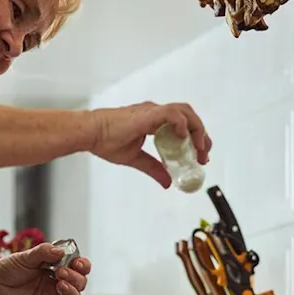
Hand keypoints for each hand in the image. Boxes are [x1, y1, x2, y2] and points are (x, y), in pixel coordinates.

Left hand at [0, 243, 91, 294]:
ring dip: (72, 291)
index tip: (77, 263)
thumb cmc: (8, 270)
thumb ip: (43, 252)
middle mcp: (58, 281)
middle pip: (80, 282)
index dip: (82, 264)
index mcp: (56, 266)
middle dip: (76, 277)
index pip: (78, 265)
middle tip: (61, 273)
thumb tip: (60, 251)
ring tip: (60, 285)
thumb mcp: (26, 257)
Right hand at [90, 102, 212, 187]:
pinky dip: (181, 124)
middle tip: (203, 155)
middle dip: (201, 135)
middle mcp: (155, 112)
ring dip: (196, 130)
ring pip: (185, 112)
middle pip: (189, 116)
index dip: (195, 139)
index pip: (183, 125)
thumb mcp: (135, 159)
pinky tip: (183, 137)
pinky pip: (171, 114)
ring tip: (198, 149)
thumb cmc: (105, 141)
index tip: (199, 157)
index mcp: (153, 120)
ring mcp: (152, 111)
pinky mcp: (147, 114)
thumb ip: (153, 168)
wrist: (90, 133)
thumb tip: (167, 183)